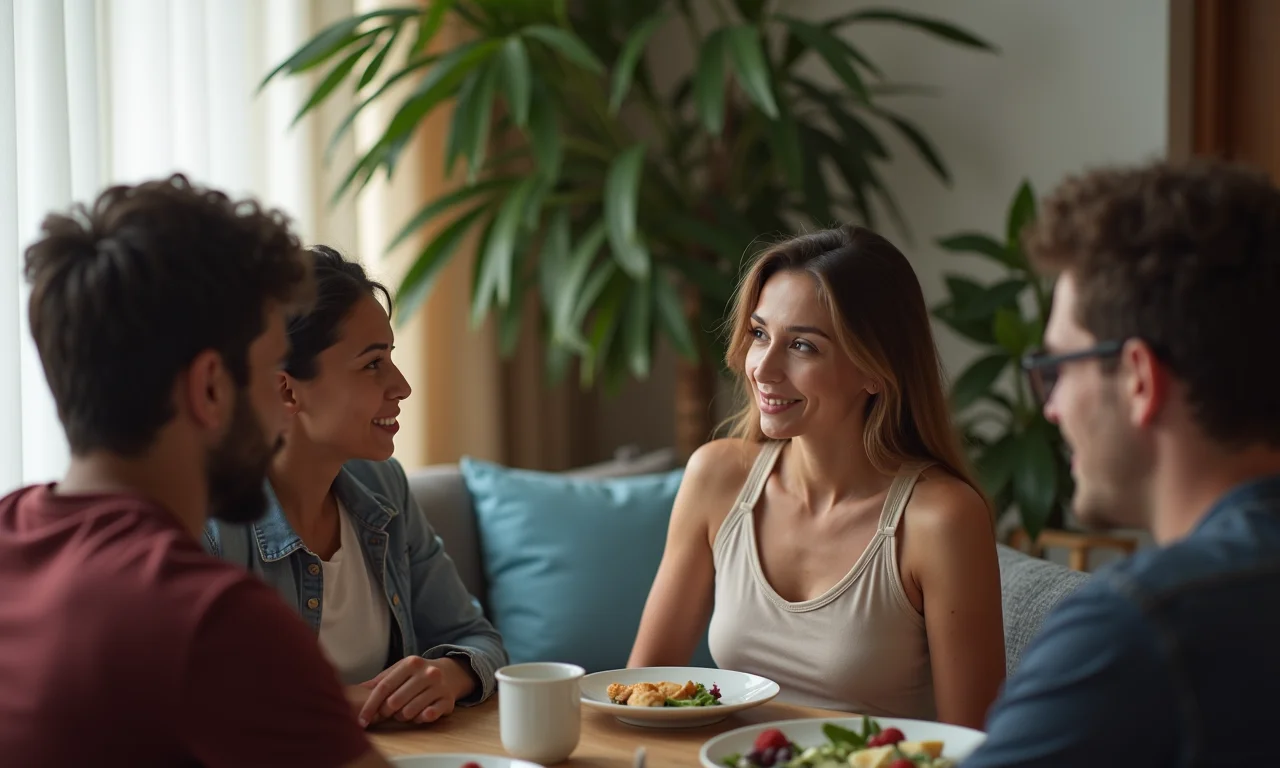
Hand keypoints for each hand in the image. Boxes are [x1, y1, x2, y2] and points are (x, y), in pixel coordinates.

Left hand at [356, 656, 473, 726]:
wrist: (451, 673)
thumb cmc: (417, 675)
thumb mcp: (399, 671)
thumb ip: (379, 681)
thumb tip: (355, 692)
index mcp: (411, 663)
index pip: (384, 687)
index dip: (370, 706)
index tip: (360, 720)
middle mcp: (427, 673)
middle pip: (394, 702)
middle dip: (387, 712)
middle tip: (389, 712)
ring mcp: (439, 687)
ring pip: (409, 712)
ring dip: (402, 717)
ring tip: (404, 712)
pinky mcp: (448, 701)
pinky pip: (428, 716)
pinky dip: (419, 719)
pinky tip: (419, 714)